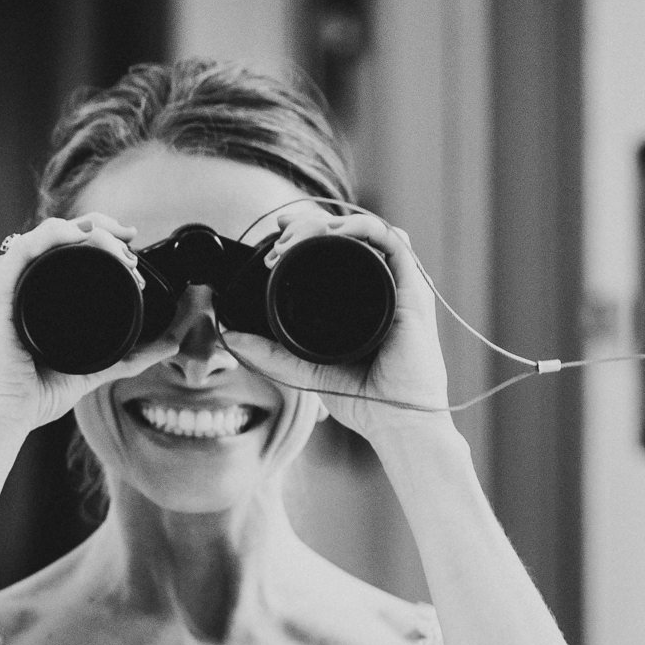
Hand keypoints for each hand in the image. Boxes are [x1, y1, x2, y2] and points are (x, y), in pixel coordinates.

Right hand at [0, 215, 176, 438]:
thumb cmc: (29, 397)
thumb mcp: (91, 368)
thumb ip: (130, 356)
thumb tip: (171, 344)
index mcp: (25, 290)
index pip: (62, 245)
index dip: (99, 236)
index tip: (131, 251)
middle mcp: (10, 279)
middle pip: (58, 232)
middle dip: (101, 229)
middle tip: (130, 250)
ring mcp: (0, 281)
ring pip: (48, 234)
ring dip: (88, 232)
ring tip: (119, 252)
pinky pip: (25, 247)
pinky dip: (56, 235)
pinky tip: (81, 236)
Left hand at [220, 208, 454, 446]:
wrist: (397, 422)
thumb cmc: (363, 398)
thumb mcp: (304, 368)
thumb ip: (269, 353)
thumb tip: (231, 336)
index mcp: (358, 299)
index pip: (335, 251)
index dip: (307, 235)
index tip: (277, 237)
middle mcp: (379, 287)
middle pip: (348, 235)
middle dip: (312, 224)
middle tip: (281, 235)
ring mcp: (398, 286)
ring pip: (369, 231)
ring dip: (333, 223)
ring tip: (302, 237)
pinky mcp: (414, 291)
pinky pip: (396, 243)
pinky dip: (366, 229)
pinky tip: (339, 232)